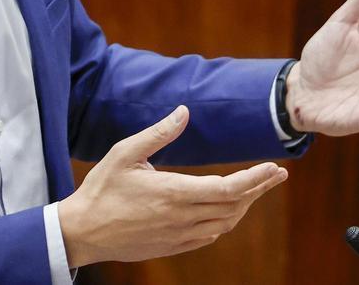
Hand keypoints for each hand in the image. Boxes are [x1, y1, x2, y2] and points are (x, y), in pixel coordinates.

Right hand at [57, 105, 287, 266]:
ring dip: (244, 206)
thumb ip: (158, 133)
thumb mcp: (124, 153)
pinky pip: (209, 236)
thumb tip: (184, 112)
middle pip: (233, 206)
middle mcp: (181, 217)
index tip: (274, 168)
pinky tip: (228, 211)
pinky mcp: (172, 246)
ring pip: (224, 223)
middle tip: (276, 175)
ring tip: (256, 189)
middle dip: (258, 189)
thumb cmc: (101, 189)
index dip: (255, 179)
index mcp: (173, 192)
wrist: (82, 232)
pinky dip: (225, 221)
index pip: (227, 188)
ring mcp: (178, 236)